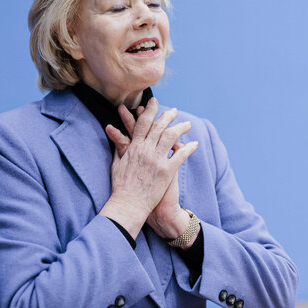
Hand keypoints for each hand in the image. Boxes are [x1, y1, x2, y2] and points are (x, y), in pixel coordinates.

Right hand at [99, 98, 196, 238]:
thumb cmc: (120, 186)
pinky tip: (194, 144)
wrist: (128, 204)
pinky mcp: (167, 171)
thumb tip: (112, 131)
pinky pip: (180, 155)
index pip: (143, 123)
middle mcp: (146, 150)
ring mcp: (157, 160)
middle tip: (174, 111)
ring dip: (180, 128)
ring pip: (171, 137)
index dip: (150, 111)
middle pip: (159, 127)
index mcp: (133, 147)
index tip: (154, 102)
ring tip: (187, 124)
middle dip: (168, 116)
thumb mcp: (116, 163)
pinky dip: (189, 148)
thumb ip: (119, 146)